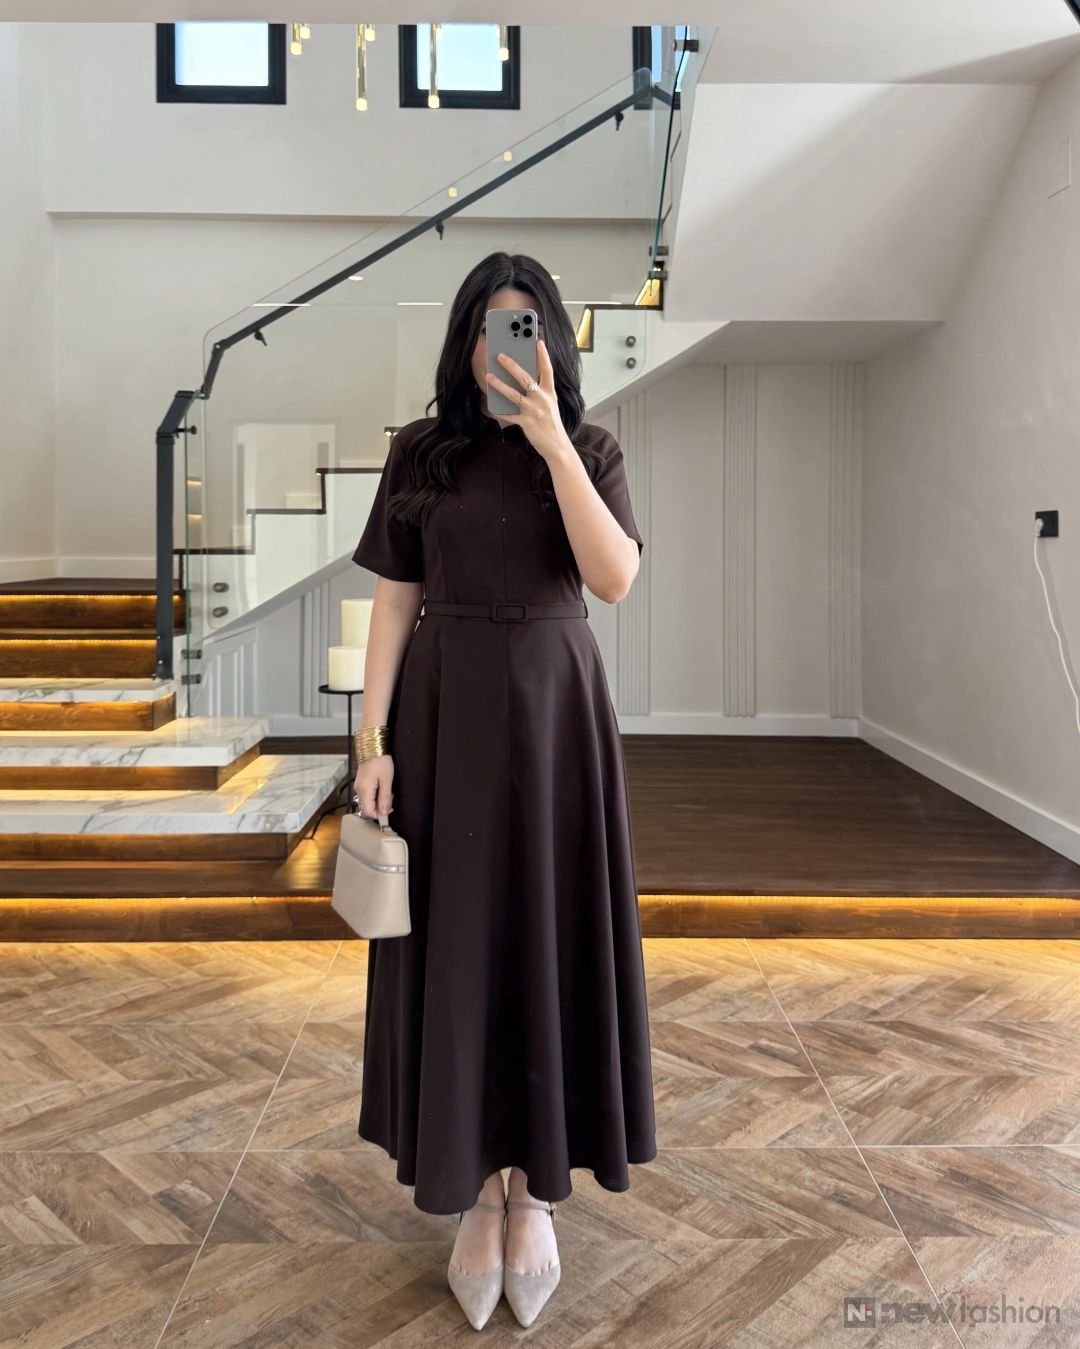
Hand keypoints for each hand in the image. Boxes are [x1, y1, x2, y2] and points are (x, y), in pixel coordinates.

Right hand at [353, 753, 393, 817]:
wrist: (372, 746)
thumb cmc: (380, 760)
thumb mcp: (387, 780)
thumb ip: (385, 797)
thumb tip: (384, 812)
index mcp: (364, 790)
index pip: (369, 812)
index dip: (379, 815)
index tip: (390, 811)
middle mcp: (359, 790)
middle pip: (367, 808)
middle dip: (379, 808)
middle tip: (391, 799)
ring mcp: (359, 786)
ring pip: (367, 801)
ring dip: (378, 802)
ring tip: (388, 792)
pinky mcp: (361, 782)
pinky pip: (367, 794)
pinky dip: (375, 795)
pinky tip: (382, 788)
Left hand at [484, 338, 569, 461]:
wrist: (557, 446)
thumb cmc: (552, 423)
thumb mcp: (550, 404)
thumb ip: (540, 392)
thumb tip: (525, 380)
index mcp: (550, 393)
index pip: (547, 370)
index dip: (543, 355)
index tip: (538, 341)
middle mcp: (543, 399)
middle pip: (525, 378)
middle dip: (511, 365)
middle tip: (499, 355)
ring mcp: (534, 411)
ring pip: (514, 394)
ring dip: (499, 384)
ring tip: (488, 376)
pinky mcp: (526, 423)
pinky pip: (509, 415)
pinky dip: (499, 411)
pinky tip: (490, 406)